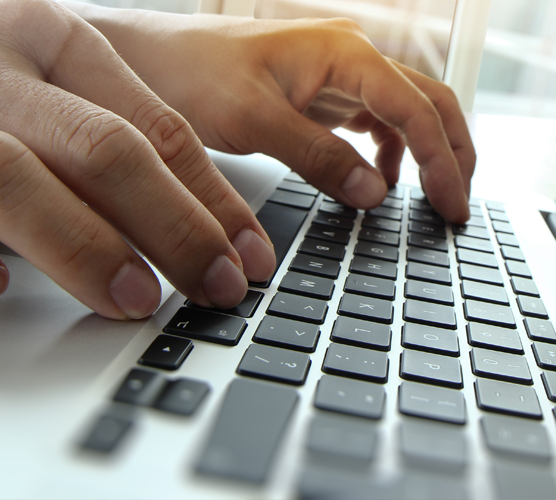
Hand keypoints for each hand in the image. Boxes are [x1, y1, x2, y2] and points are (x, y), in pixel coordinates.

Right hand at [0, 0, 275, 317]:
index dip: (213, 200)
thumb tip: (200, 222)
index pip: (160, 128)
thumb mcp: (49, 78)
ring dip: (85, 248)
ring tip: (135, 300)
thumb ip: (109, 132)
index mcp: (54, 39)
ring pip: (20, 181)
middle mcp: (0, 66)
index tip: (250, 256)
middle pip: (106, 151)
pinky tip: (4, 290)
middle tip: (216, 288)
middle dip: (174, 228)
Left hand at [68, 6, 475, 222]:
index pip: (417, 110)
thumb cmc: (191, 74)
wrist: (149, 59)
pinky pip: (377, 123)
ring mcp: (341, 76)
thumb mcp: (253, 120)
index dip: (442, 161)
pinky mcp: (325, 95)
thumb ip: (317, 156)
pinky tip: (383, 181)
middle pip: (430, 104)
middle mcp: (352, 58)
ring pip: (409, 113)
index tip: (452, 206)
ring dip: (429, 154)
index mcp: (345, 53)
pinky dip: (392, 154)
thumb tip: (375, 192)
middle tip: (457, 206)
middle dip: (453, 154)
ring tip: (435, 199)